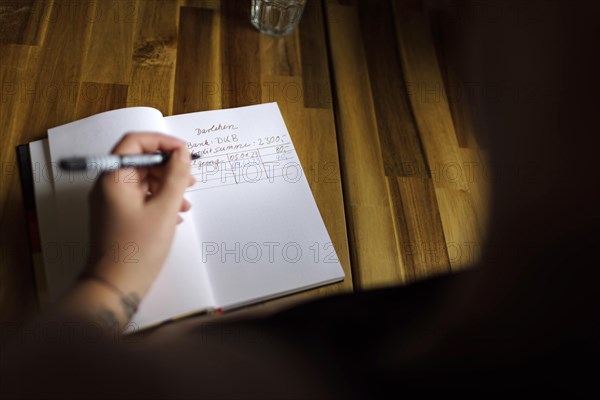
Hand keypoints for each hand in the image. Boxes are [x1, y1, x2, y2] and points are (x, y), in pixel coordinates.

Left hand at [56, 133, 194, 330]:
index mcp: (114, 178)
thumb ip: (176, 176)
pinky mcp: (118, 216)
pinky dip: (160, 200)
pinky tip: (176, 215)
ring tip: (186, 202)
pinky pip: (141, 198)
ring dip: (167, 185)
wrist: (115, 286)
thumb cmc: (137, 249)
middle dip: (168, 166)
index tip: (184, 151)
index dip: (161, 142)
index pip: (134, 142)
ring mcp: (112, 202)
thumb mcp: (164, 209)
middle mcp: (109, 186)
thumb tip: (182, 153)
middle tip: (190, 178)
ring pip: (143, 180)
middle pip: (140, 161)